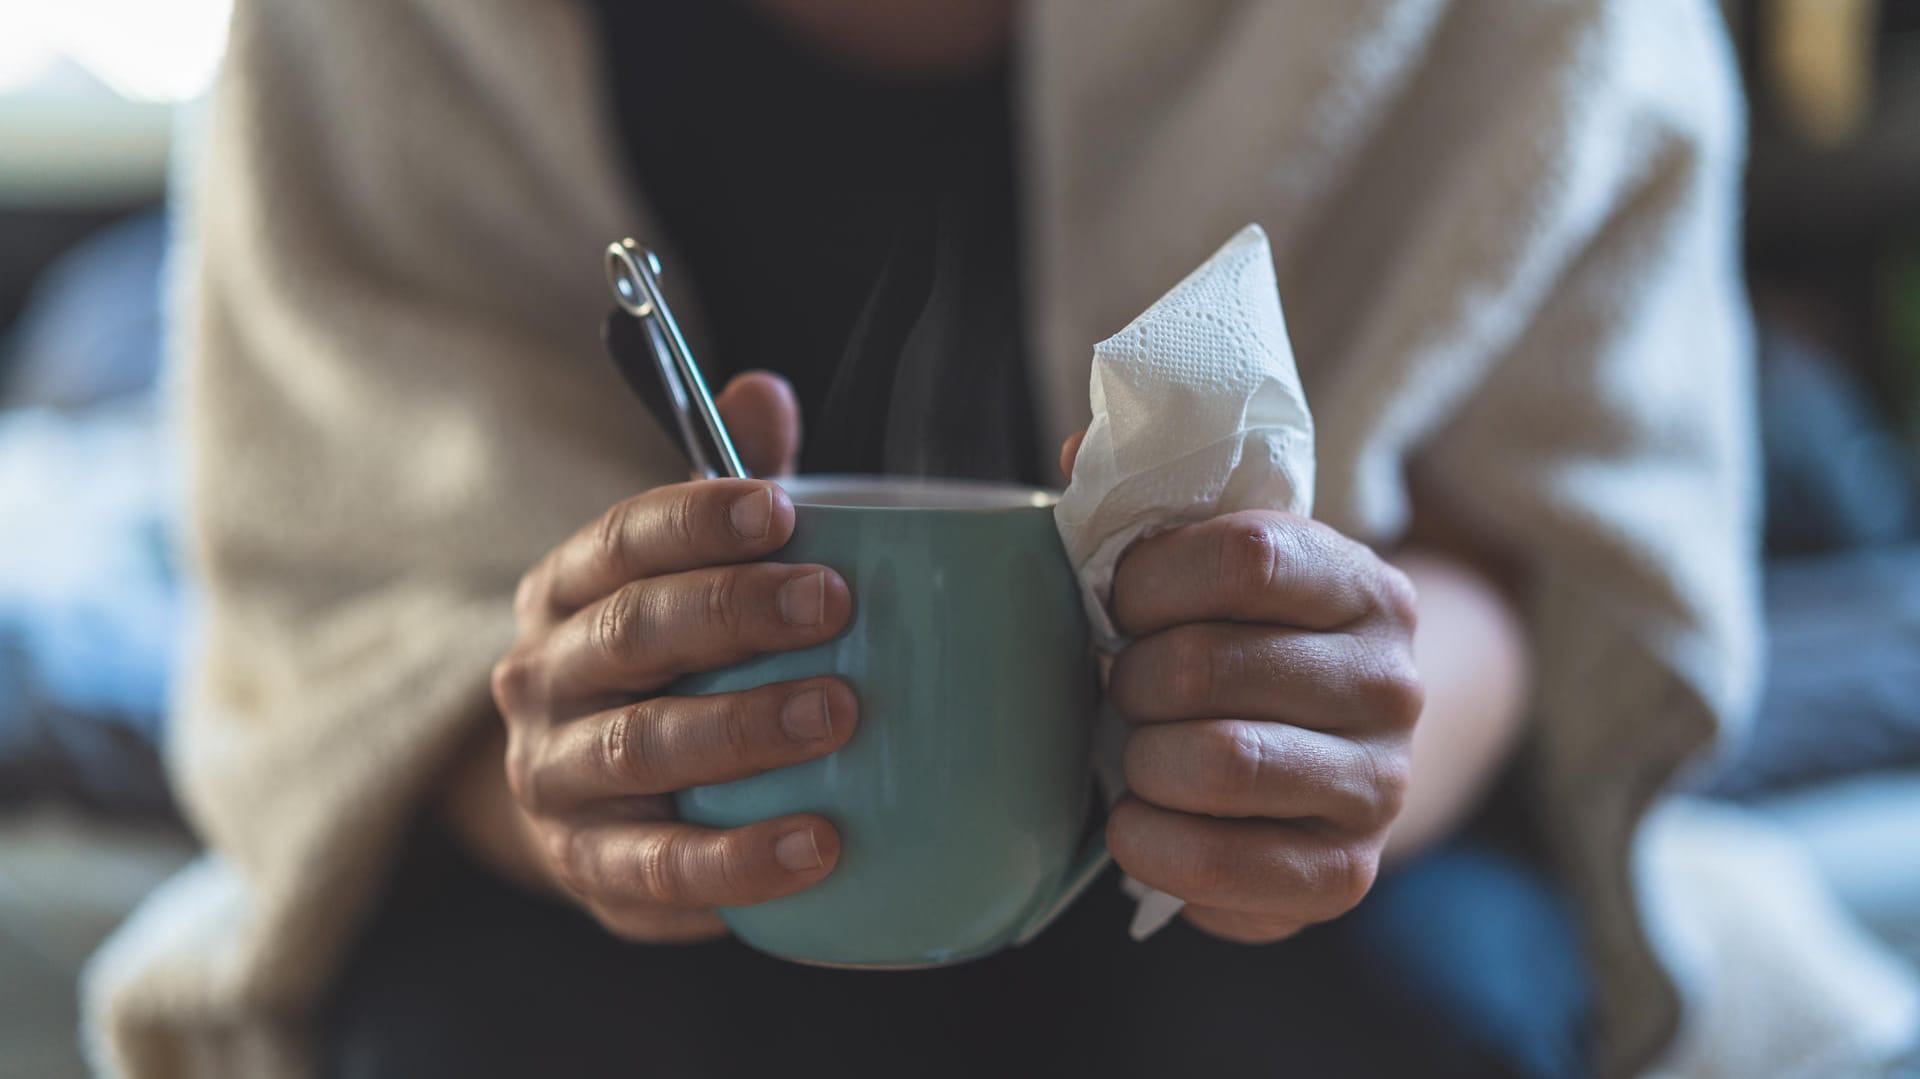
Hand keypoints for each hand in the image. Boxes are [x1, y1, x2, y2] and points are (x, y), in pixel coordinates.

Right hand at [489, 372, 857, 941]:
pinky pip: (657, 868)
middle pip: (630, 633)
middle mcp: (542, 677)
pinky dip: (737, 861)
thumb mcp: (689, 573)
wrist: (585, 802)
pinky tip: (818, 845)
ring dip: (740, 729)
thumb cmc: (669, 664)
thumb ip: (732, 487)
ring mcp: (554, 778)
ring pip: (639, 748)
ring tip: (837, 716)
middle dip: (732, 612)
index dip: (696, 518)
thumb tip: (762, 392)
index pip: (621, 538)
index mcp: (566, 589)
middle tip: (833, 605)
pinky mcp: (588, 869)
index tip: (782, 508)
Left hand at [1061, 435, 1423, 942]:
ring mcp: (1379, 783)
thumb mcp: (1214, 565)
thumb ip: (1147, 503)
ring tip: (1136, 753)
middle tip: (1120, 687)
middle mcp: (1391, 682)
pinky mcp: (1346, 875)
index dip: (1149, 578)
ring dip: (1141, 760)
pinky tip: (1138, 824)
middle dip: (1129, 678)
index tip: (1118, 600)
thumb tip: (1077, 446)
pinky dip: (1151, 845)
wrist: (1334, 758)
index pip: (1245, 556)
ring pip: (1218, 762)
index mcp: (1361, 583)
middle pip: (1209, 664)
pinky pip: (1222, 867)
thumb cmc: (1243, 646)